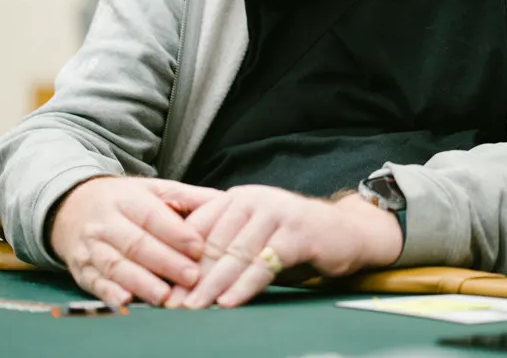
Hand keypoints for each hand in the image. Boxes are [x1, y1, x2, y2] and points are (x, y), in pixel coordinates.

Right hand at [49, 177, 221, 307]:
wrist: (72, 207)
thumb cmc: (125, 200)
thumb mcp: (154, 189)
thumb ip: (188, 197)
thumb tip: (227, 201)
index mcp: (127, 199)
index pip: (152, 216)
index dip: (175, 233)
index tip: (199, 248)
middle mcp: (106, 222)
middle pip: (136, 243)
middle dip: (165, 261)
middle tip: (192, 277)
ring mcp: (91, 248)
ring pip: (115, 265)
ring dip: (140, 282)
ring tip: (164, 296)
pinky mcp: (82, 270)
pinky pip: (95, 283)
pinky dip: (109, 294)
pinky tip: (125, 302)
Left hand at [162, 184, 403, 309]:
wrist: (345, 232)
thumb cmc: (291, 238)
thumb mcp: (253, 235)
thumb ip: (222, 244)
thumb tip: (180, 275)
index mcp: (237, 198)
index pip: (199, 226)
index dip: (177, 257)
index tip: (161, 285)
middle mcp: (254, 199)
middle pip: (214, 241)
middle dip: (191, 276)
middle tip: (172, 303)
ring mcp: (277, 213)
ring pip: (236, 252)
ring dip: (213, 284)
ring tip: (194, 307)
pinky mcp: (298, 233)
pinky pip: (265, 262)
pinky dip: (245, 285)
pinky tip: (229, 301)